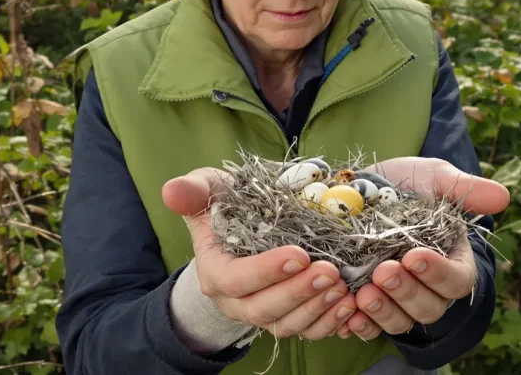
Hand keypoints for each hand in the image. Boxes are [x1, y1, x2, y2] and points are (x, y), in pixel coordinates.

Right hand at [163, 168, 357, 339]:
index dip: (266, 271)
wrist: (238, 229)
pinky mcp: (287, 316)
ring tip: (342, 287)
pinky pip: (306, 330)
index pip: (236, 280)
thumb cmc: (224, 206)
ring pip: (286, 325)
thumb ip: (192, 191)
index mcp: (215, 272)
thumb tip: (171, 191)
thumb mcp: (207, 190)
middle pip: (264, 309)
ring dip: (316, 309)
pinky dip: (328, 323)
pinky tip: (349, 305)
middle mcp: (235, 300)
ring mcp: (262, 312)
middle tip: (329, 272)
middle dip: (298, 292)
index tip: (299, 254)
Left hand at [337, 158, 509, 339]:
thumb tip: (503, 197)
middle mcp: (429, 287)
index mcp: (452, 260)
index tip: (414, 257)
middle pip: (430, 307)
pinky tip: (348, 315)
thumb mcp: (433, 178)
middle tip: (384, 271)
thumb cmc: (406, 185)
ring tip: (363, 294)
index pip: (457, 280)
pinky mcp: (371, 304)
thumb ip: (464, 188)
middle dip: (407, 292)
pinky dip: (361, 325)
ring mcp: (399, 299)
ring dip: (384, 311)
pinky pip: (371, 327)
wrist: (361, 189)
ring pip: (402, 322)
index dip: (438, 274)